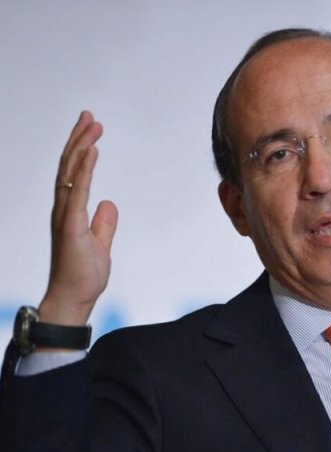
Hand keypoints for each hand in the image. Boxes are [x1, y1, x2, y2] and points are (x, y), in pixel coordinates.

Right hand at [38, 111, 117, 325]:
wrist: (74, 298)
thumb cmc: (83, 276)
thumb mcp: (101, 244)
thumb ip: (104, 224)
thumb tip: (109, 204)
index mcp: (70, 211)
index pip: (74, 173)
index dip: (82, 150)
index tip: (91, 129)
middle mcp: (64, 208)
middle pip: (69, 166)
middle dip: (79, 138)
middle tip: (90, 116)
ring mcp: (65, 215)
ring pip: (70, 172)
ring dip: (82, 146)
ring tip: (92, 124)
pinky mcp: (71, 224)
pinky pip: (78, 190)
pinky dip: (85, 169)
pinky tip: (92, 152)